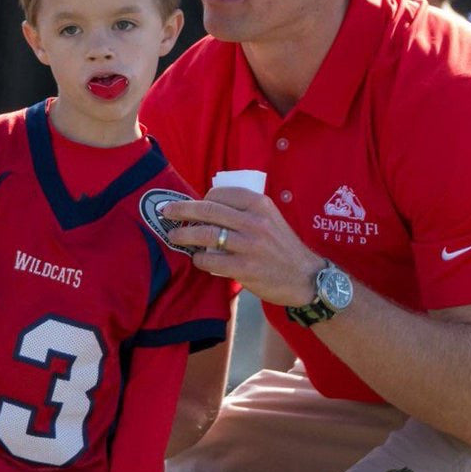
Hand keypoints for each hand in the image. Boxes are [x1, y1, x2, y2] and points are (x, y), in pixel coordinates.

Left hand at [163, 187, 323, 306]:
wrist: (305, 277)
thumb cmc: (282, 247)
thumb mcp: (270, 218)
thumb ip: (245, 210)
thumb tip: (208, 206)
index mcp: (260, 204)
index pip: (220, 194)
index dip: (200, 199)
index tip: (191, 206)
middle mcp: (255, 221)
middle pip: (207, 210)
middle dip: (181, 210)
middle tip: (165, 212)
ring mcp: (250, 245)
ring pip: (206, 234)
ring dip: (184, 235)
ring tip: (173, 236)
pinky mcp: (245, 269)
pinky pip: (211, 260)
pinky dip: (199, 259)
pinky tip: (197, 259)